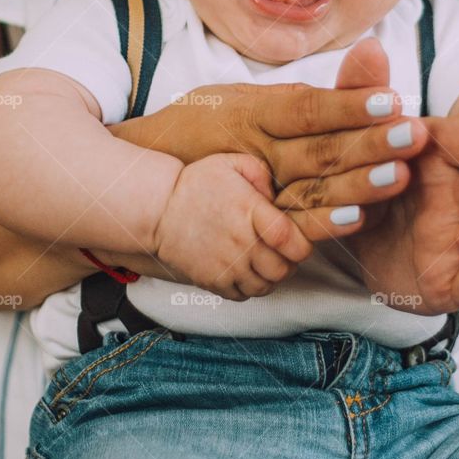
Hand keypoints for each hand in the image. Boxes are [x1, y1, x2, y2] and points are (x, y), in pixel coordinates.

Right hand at [109, 38, 428, 242]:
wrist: (145, 186)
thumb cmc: (202, 131)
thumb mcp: (245, 100)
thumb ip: (312, 89)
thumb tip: (373, 52)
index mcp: (255, 113)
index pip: (307, 107)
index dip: (348, 103)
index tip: (391, 98)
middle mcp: (255, 152)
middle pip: (318, 148)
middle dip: (370, 142)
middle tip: (415, 134)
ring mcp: (253, 192)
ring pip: (311, 188)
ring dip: (359, 184)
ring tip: (400, 176)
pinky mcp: (252, 225)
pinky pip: (291, 226)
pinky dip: (326, 224)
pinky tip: (359, 219)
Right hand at [150, 152, 314, 300]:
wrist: (157, 210)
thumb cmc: (195, 184)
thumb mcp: (230, 163)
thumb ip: (262, 173)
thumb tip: (279, 195)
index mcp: (250, 212)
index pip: (291, 241)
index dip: (302, 245)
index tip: (297, 240)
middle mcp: (241, 243)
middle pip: (283, 269)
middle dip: (288, 261)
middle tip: (281, 250)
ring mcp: (227, 266)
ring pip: (266, 286)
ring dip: (270, 276)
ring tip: (263, 260)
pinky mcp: (213, 281)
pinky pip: (244, 296)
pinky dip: (250, 287)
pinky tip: (245, 270)